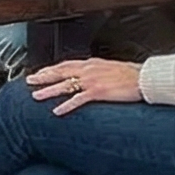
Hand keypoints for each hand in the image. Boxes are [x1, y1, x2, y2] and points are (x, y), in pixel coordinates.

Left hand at [27, 58, 143, 114]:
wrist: (145, 78)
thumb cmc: (133, 75)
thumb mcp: (112, 68)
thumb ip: (99, 71)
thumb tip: (92, 77)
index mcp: (92, 63)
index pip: (67, 64)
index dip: (52, 69)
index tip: (41, 72)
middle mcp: (89, 70)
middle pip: (61, 72)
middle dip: (43, 76)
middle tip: (29, 81)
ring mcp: (93, 80)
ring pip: (65, 85)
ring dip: (49, 90)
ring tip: (36, 96)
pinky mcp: (98, 92)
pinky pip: (78, 99)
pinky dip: (66, 105)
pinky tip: (57, 111)